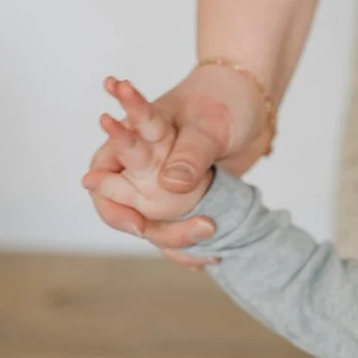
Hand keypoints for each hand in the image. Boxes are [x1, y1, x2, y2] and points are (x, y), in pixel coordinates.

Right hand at [86, 64, 271, 269]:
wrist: (254, 100)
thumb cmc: (224, 100)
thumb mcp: (209, 124)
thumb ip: (190, 152)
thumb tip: (171, 185)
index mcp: (135, 139)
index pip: (102, 180)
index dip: (113, 207)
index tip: (138, 226)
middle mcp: (144, 165)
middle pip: (129, 208)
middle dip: (153, 229)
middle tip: (200, 230)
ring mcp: (167, 182)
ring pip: (156, 221)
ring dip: (179, 240)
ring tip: (212, 253)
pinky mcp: (192, 195)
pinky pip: (183, 222)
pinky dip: (195, 241)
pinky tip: (214, 257)